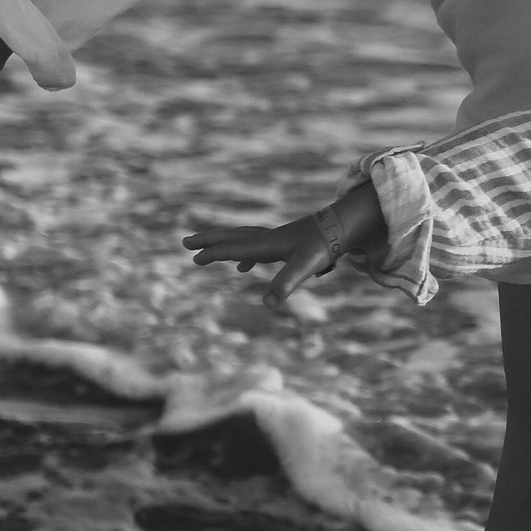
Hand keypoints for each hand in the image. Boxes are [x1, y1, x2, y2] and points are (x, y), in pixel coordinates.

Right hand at [186, 177, 387, 307]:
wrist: (344, 226)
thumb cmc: (325, 246)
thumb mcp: (305, 266)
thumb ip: (286, 283)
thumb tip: (267, 304)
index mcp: (267, 244)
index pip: (233, 248)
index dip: (213, 253)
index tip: (193, 257)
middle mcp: (268, 238)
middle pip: (232, 237)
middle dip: (209, 242)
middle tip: (185, 243)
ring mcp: (277, 239)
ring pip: (243, 239)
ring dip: (224, 245)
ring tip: (209, 254)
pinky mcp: (286, 242)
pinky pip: (257, 245)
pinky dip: (244, 253)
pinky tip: (244, 266)